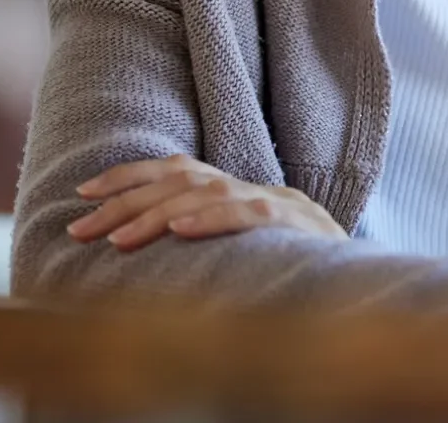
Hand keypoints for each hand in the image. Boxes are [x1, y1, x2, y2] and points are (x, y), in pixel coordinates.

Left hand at [68, 154, 347, 250]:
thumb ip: (208, 235)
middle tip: (80, 229)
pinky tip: (180, 229)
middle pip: (184, 179)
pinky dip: (213, 218)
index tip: (84, 192)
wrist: (366, 279)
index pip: (179, 170)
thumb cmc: (298, 270)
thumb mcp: (246, 250)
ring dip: (157, 213)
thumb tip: (139, 242)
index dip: (130, 176)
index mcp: (242, 193)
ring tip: (118, 238)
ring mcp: (280, 202)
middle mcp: (257, 189)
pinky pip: (252, 214)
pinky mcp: (300, 222)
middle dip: (126, 202)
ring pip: (209, 192)